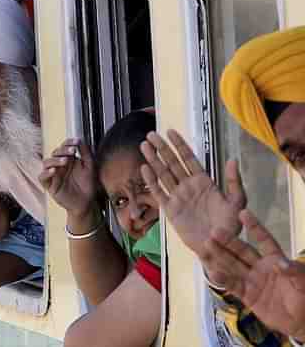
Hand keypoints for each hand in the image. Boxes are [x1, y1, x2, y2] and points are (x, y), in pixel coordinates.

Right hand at [39, 139, 98, 216]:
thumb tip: (81, 140)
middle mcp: (59, 166)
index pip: (64, 147)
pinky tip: (54, 171)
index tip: (77, 141)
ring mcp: (53, 175)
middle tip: (72, 151)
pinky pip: (42, 177)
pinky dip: (46, 173)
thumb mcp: (89, 166)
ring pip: (46, 163)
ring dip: (54, 160)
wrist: (86, 202)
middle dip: (63, 150)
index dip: (68, 142)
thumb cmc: (87, 185)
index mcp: (68, 160)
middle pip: (54, 153)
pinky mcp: (49, 185)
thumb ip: (85, 153)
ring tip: (65, 161)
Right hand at [140, 130, 244, 284]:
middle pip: (172, 163)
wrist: (218, 247)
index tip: (170, 131)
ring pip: (163, 174)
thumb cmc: (230, 226)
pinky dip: (151, 181)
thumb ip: (234, 182)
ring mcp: (178, 197)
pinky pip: (159, 193)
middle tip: (151, 134)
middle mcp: (188, 186)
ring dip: (153, 160)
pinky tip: (144, 168)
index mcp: (203, 182)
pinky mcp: (170, 210)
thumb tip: (232, 159)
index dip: (179, 145)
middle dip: (162, 148)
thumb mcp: (237, 202)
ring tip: (144, 146)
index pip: (189, 158)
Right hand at [205, 210, 304, 340]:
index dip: (254, 227)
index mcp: (275, 259)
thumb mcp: (304, 283)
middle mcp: (260, 266)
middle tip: (214, 231)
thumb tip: (279, 262)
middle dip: (229, 241)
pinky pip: (233, 285)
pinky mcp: (246, 295)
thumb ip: (293, 271)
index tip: (243, 213)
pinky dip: (223, 279)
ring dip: (220, 256)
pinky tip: (214, 272)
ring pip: (233, 265)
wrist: (299, 321)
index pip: (264, 240)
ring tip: (206, 245)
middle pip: (242, 251)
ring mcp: (252, 280)